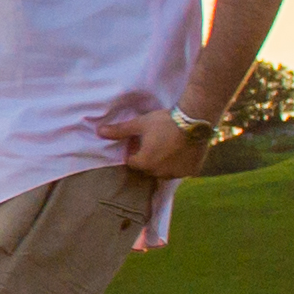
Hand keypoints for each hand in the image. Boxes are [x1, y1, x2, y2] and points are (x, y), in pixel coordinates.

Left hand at [95, 106, 210, 178]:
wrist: (194, 120)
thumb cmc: (164, 121)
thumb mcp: (140, 124)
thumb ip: (120, 131)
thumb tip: (99, 132)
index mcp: (145, 163)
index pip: (132, 162)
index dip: (134, 150)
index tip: (140, 140)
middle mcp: (160, 173)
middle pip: (148, 168)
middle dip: (148, 158)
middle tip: (155, 141)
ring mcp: (177, 173)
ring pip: (165, 171)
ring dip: (163, 163)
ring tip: (168, 145)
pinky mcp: (191, 171)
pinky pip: (180, 171)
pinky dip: (179, 164)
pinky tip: (181, 150)